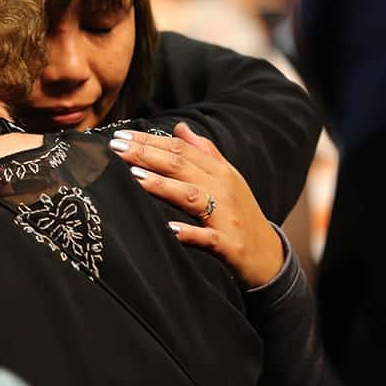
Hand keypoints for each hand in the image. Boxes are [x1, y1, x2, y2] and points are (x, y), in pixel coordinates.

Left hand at [109, 122, 283, 287]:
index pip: (180, 149)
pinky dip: (189, 233)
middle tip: (116, 148)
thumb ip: (204, 152)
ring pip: (191, 196)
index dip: (150, 140)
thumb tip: (180, 128)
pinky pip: (207, 238)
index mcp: (220, 171)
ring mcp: (226, 217)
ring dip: (163, 186)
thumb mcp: (227, 179)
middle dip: (147, 155)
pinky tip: (169, 229)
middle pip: (181, 166)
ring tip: (134, 177)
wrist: (269, 257)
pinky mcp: (229, 244)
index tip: (120, 136)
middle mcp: (223, 189)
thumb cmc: (240, 213)